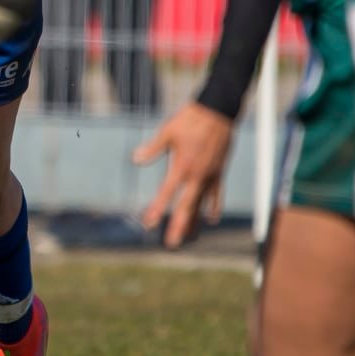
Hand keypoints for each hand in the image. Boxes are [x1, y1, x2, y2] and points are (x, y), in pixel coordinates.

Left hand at [134, 102, 234, 247]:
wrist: (218, 111)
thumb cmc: (190, 120)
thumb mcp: (167, 131)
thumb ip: (153, 148)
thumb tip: (135, 160)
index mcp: (182, 166)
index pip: (166, 193)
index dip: (157, 209)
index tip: (149, 224)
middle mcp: (197, 175)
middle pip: (186, 207)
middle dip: (178, 227)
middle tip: (171, 244)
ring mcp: (210, 176)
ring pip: (201, 205)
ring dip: (195, 222)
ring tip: (190, 238)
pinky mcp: (219, 172)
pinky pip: (216, 195)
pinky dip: (213, 208)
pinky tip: (210, 219)